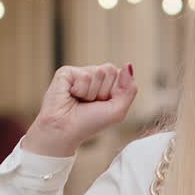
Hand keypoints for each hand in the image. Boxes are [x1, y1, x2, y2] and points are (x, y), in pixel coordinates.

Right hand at [22, 63, 137, 156]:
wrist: (65, 130)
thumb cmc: (90, 123)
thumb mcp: (118, 110)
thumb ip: (129, 89)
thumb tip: (128, 64)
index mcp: (106, 83)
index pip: (121, 74)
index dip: (116, 92)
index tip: (104, 104)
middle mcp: (93, 76)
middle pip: (110, 70)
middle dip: (104, 91)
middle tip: (91, 103)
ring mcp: (79, 73)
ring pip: (99, 72)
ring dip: (92, 93)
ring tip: (81, 101)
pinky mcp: (66, 72)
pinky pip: (85, 75)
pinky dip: (81, 90)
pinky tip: (71, 96)